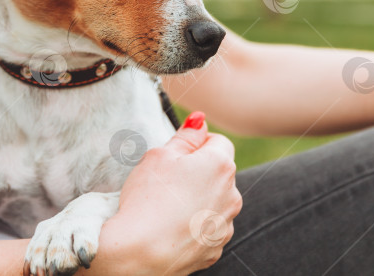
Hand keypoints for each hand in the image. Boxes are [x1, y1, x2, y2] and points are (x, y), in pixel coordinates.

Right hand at [97, 112, 242, 275]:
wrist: (140, 252)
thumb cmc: (147, 198)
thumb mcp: (160, 155)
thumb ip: (185, 136)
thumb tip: (200, 120)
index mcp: (220, 165)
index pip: (218, 142)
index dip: (196, 144)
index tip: (176, 155)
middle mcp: (232, 195)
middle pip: (218, 173)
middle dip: (197, 172)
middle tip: (166, 181)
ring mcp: (225, 225)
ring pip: (214, 201)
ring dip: (198, 199)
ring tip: (166, 207)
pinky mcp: (215, 248)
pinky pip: (207, 228)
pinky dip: (194, 225)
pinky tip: (170, 227)